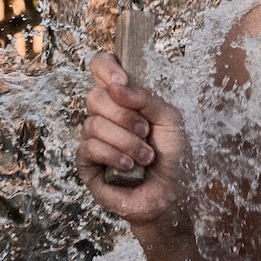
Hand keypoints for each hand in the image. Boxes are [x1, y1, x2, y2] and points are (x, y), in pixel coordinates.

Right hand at [76, 51, 189, 231]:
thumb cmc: (173, 155)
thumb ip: (146, 98)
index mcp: (124, 97)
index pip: (100, 67)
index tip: (121, 79)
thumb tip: (116, 85)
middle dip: (124, 115)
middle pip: (94, 96)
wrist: (173, 194)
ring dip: (126, 141)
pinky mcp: (87, 165)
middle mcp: (105, 115)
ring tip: (145, 156)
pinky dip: (113, 155)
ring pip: (93, 124)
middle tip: (145, 131)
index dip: (106, 67)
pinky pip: (89, 149)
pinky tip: (129, 167)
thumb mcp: (170, 119)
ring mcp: (93, 139)